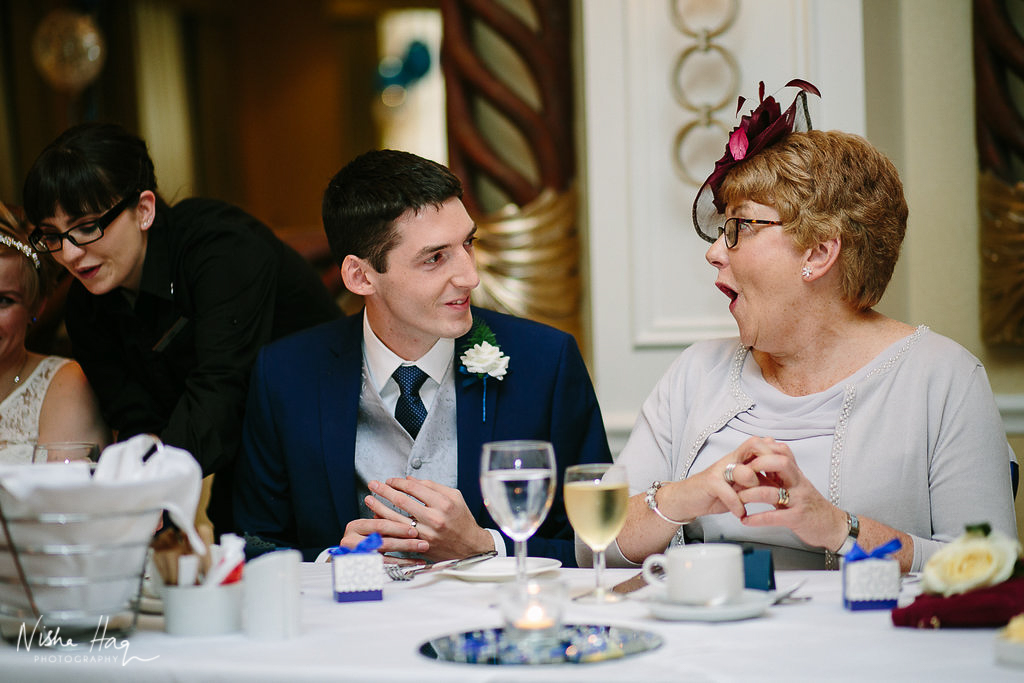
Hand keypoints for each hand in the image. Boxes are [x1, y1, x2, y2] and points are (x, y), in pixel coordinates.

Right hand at [338, 516, 427, 561]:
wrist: (349, 561)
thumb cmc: (363, 540)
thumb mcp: (370, 528)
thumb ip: (383, 521)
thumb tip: (407, 509)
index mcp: (355, 527)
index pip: (379, 525)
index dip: (398, 527)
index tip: (414, 529)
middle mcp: (352, 541)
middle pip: (383, 541)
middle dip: (405, 541)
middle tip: (421, 540)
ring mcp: (356, 556)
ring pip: (386, 554)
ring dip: (407, 550)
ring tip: (421, 548)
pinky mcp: (363, 568)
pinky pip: (386, 566)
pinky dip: (404, 563)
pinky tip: (415, 561)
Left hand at [366, 477, 493, 561]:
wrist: (470, 547)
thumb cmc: (462, 520)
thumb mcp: (454, 497)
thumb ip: (432, 486)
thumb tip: (410, 480)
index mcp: (444, 504)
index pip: (415, 488)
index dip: (399, 482)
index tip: (390, 480)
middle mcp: (434, 519)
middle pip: (402, 501)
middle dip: (384, 491)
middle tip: (373, 484)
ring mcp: (426, 534)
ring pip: (396, 518)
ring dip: (379, 507)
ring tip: (369, 499)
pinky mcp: (420, 545)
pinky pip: (398, 533)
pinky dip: (386, 524)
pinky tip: (377, 517)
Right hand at [662, 436, 788, 521]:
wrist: (686, 499)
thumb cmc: (714, 493)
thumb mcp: (738, 486)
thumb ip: (756, 480)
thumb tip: (778, 480)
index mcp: (739, 458)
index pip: (761, 443)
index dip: (775, 453)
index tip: (784, 470)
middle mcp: (730, 459)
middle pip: (754, 444)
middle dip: (768, 462)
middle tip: (773, 481)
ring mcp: (720, 470)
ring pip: (745, 470)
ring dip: (752, 487)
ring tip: (751, 500)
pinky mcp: (710, 482)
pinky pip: (728, 491)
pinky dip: (736, 505)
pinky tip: (739, 514)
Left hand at [734, 440, 847, 550]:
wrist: (832, 526)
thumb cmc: (810, 505)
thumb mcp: (793, 486)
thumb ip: (775, 475)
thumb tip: (753, 464)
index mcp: (795, 474)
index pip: (782, 451)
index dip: (763, 450)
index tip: (746, 456)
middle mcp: (798, 483)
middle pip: (781, 463)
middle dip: (758, 464)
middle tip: (741, 473)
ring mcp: (798, 500)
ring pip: (772, 491)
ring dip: (750, 494)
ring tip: (737, 499)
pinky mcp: (797, 518)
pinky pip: (774, 516)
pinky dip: (757, 518)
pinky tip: (745, 520)